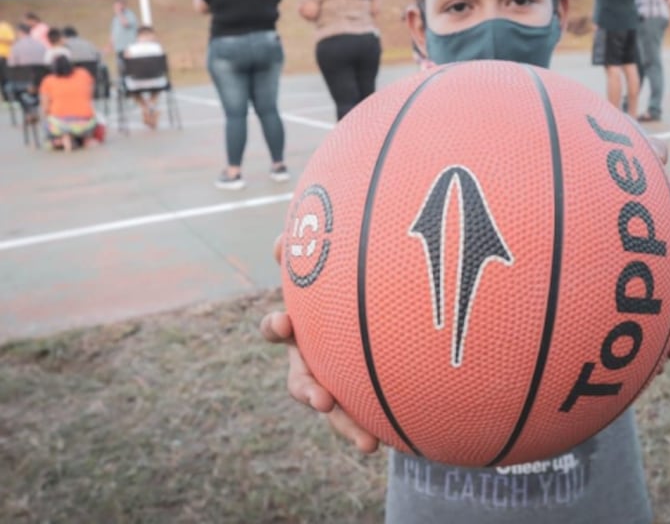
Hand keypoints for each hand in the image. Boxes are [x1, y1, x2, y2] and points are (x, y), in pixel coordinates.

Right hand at [260, 235, 380, 453]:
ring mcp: (333, 380)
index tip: (285, 323)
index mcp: (301, 327)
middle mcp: (311, 358)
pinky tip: (380, 442)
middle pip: (300, 380)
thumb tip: (281, 241)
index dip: (276, 327)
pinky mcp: (357, 397)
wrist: (378, 313)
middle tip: (321, 399)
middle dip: (308, 391)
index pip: (277, 329)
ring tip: (365, 442)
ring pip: (333, 407)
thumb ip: (307, 252)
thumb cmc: (344, 283)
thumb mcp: (327, 267)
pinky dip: (366, 430)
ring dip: (344, 424)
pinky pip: (360, 416)